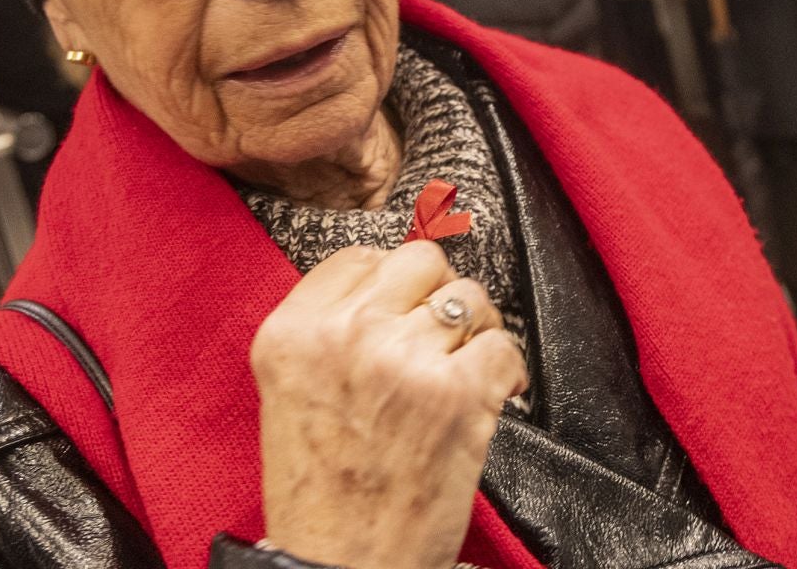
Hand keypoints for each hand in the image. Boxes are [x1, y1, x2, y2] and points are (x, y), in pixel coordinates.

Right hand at [252, 242, 526, 568]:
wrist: (338, 567)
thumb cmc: (319, 495)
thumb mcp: (289, 394)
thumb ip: (328, 333)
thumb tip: (390, 289)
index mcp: (292, 332)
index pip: (360, 257)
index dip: (392, 282)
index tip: (404, 306)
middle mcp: (346, 335)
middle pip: (420, 261)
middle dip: (438, 294)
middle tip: (440, 334)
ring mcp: (403, 359)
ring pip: (469, 296)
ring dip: (476, 329)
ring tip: (465, 367)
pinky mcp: (456, 393)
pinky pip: (503, 344)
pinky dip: (507, 369)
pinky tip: (491, 393)